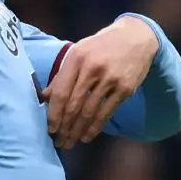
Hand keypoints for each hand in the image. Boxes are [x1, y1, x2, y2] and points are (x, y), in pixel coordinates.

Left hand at [42, 15, 158, 148]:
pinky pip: (107, 112)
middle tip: (59, 142)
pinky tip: (87, 137)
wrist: (136, 37)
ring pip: (89, 112)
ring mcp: (110, 79)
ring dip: (78, 131)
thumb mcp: (78, 52)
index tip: (50, 129)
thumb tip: (44, 97)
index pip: (61, 92)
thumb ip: (62, 75)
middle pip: (74, 105)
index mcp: (77, 58)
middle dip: (64, 127)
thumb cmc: (100, 47)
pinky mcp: (125, 88)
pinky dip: (95, 127)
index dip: (54, 113)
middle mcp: (93, 68)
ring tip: (70, 143)